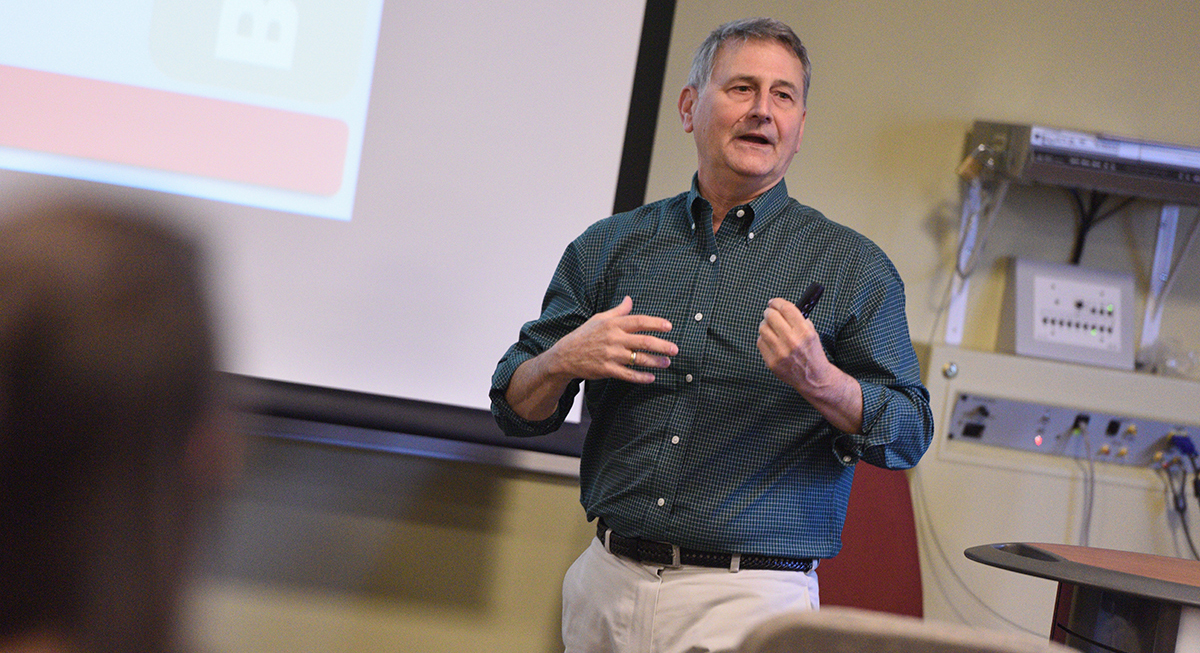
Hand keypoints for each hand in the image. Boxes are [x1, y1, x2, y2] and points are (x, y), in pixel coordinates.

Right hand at [547, 296, 677, 383]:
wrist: (566, 355)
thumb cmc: (584, 335)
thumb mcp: (599, 318)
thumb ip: (618, 311)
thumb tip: (630, 299)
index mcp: (613, 324)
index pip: (639, 321)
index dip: (656, 323)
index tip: (669, 326)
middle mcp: (614, 338)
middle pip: (644, 341)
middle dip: (662, 346)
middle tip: (675, 349)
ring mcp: (611, 355)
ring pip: (639, 359)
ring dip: (655, 362)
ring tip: (667, 363)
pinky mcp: (608, 369)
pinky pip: (628, 375)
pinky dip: (641, 377)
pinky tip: (651, 378)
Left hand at [757, 297, 863, 432]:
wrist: (814, 378)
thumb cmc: (812, 353)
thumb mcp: (812, 333)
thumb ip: (799, 320)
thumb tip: (781, 308)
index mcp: (804, 332)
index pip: (786, 309)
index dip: (777, 302)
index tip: (773, 302)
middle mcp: (792, 341)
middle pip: (771, 316)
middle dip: (769, 312)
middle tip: (770, 313)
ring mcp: (780, 353)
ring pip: (762, 328)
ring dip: (765, 325)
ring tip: (770, 327)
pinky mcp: (772, 362)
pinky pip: (760, 342)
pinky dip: (763, 338)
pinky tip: (771, 340)